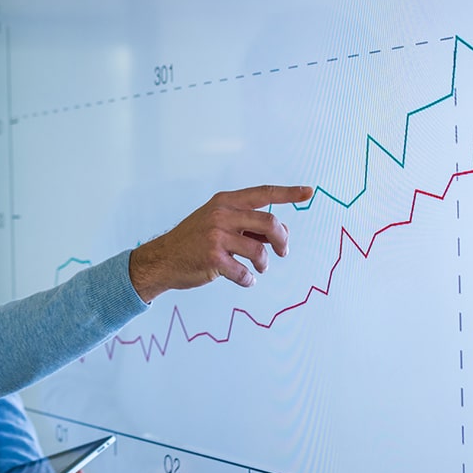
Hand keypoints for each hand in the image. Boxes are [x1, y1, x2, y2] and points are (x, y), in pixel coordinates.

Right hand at [128, 185, 314, 301]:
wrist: (162, 259)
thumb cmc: (194, 241)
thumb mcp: (217, 222)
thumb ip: (247, 224)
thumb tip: (281, 234)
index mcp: (225, 201)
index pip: (263, 193)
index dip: (289, 193)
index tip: (309, 192)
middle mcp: (222, 214)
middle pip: (269, 223)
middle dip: (282, 241)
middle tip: (283, 252)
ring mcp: (216, 236)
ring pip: (260, 251)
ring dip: (264, 264)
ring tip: (258, 268)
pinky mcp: (213, 258)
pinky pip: (244, 272)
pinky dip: (248, 279)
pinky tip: (243, 279)